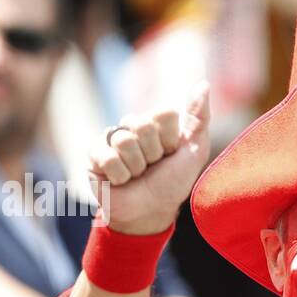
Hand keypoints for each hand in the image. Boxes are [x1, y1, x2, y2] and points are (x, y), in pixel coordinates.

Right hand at [88, 84, 210, 235]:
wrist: (151, 211)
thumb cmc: (173, 182)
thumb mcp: (195, 152)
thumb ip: (199, 118)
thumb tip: (203, 84)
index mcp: (156, 121)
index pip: (164, 112)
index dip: (170, 138)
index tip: (171, 153)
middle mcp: (132, 126)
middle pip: (142, 125)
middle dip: (153, 153)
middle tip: (152, 166)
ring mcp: (111, 139)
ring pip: (124, 141)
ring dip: (136, 166)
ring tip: (137, 175)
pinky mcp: (93, 155)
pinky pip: (107, 158)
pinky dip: (120, 176)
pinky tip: (120, 181)